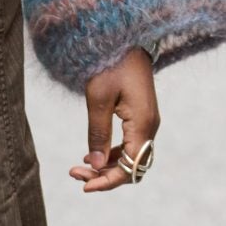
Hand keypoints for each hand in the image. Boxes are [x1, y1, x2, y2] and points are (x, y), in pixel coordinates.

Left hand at [69, 50, 158, 194]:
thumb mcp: (98, 99)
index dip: (107, 182)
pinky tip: (93, 154)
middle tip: (75, 173)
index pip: (129, 167)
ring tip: (80, 167)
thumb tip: (95, 165)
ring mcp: (147, 122)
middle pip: (132, 167)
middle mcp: (150, 127)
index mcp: (143, 125)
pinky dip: (113, 154)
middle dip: (105, 176)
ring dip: (107, 166)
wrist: (125, 39)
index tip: (84, 186)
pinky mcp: (141, 117)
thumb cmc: (110, 64)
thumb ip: (98, 133)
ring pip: (131, 158)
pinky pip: (131, 145)